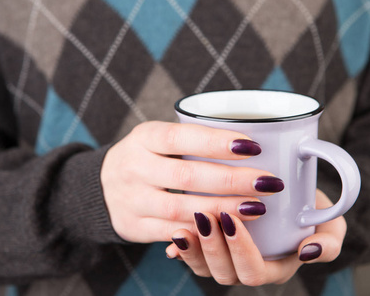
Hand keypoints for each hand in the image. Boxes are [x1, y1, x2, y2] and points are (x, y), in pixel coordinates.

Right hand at [100, 121, 281, 242]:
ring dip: (222, 210)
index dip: (216, 142)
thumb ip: (191, 139)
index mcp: (143, 137)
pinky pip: (171, 232)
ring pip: (180, 209)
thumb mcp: (157, 138)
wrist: (101, 186)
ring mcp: (131, 199)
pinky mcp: (133, 226)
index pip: (180, 137)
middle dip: (231, 180)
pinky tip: (228, 229)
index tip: (253, 146)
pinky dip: (201, 233)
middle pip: (186, 176)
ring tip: (257, 208)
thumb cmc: (146, 157)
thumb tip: (249, 142)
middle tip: (268, 182)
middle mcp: (133, 167)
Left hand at [165, 189, 345, 284]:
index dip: (241, 251)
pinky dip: (182, 247)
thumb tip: (308, 252)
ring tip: (185, 225)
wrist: (292, 196)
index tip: (232, 217)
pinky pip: (192, 255)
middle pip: (225, 273)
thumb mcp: (331, 223)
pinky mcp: (211, 247)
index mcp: (276, 267)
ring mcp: (227, 259)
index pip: (255, 271)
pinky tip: (175, 234)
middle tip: (206, 216)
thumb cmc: (310, 209)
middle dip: (213, 247)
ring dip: (193, 248)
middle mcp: (248, 268)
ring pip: (204, 267)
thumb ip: (329, 241)